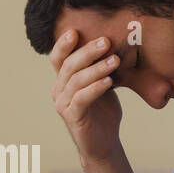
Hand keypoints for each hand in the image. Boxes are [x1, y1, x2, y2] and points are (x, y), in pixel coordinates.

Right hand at [49, 29, 122, 162]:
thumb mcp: (102, 84)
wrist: (103, 142)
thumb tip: (115, 43)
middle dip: (87, 51)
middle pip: (68, 65)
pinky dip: (96, 87)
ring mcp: (63, 104)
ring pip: (76, 80)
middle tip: (106, 41)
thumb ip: (101, 68)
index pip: (58, 58)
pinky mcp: (72, 116)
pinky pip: (82, 98)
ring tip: (115, 60)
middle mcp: (58, 90)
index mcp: (63, 80)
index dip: (63, 44)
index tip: (76, 30)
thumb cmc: (103, 111)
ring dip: (96, 68)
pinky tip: (109, 81)